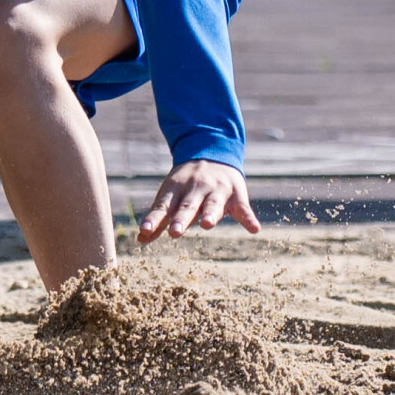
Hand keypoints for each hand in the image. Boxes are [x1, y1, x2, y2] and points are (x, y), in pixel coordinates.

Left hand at [138, 159, 260, 243]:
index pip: (163, 206)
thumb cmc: (187, 184)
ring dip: (210, 214)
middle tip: (174, 232)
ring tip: (206, 224)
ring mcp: (216, 191)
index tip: (144, 231)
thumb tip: (140, 240)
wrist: (213, 154)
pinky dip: (249, 218)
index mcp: (176, 190)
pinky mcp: (236, 195)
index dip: (153, 219)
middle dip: (181, 219)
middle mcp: (195, 189)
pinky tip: (255, 229)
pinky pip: (243, 209)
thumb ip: (159, 219)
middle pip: (187, 206)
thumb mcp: (171, 197)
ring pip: (213, 204)